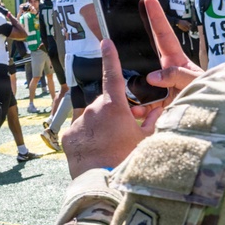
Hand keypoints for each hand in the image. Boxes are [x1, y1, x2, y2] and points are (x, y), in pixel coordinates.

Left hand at [62, 39, 162, 177]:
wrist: (104, 182)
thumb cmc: (128, 159)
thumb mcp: (145, 139)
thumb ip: (150, 121)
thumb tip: (156, 110)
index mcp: (114, 107)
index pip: (113, 76)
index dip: (110, 58)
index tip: (106, 42)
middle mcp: (93, 110)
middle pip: (104, 105)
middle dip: (113, 113)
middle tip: (122, 131)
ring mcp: (79, 122)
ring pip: (92, 118)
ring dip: (100, 126)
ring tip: (109, 146)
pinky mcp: (68, 135)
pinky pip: (80, 131)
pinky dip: (88, 137)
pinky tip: (95, 150)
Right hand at [130, 0, 203, 118]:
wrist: (208, 121)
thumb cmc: (210, 95)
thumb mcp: (197, 82)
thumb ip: (178, 76)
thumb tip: (154, 76)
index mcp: (177, 61)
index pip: (164, 35)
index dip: (157, 17)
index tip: (149, 0)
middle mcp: (165, 72)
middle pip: (145, 57)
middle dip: (132, 51)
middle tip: (117, 37)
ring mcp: (159, 88)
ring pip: (138, 84)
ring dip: (132, 91)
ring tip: (131, 98)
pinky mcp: (156, 104)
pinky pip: (142, 105)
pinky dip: (138, 110)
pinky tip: (137, 113)